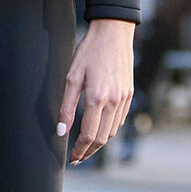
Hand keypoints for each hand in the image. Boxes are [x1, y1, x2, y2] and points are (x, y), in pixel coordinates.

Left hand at [57, 19, 135, 163]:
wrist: (114, 33)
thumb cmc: (89, 52)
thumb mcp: (72, 77)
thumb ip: (66, 107)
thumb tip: (61, 131)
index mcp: (97, 98)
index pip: (89, 135)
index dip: (79, 150)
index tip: (71, 158)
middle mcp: (114, 102)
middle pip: (102, 139)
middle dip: (88, 152)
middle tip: (77, 158)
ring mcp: (124, 99)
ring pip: (112, 131)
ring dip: (99, 143)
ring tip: (85, 146)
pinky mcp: (129, 94)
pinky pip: (119, 120)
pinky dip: (108, 129)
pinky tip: (98, 128)